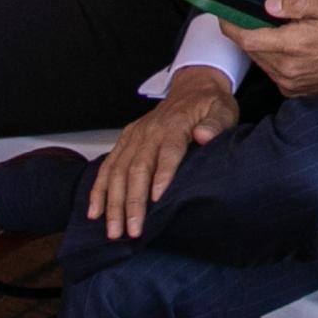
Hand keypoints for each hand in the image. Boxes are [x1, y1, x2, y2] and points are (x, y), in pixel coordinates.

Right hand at [90, 70, 236, 236]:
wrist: (192, 87)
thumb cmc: (209, 105)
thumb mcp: (222, 109)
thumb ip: (215, 123)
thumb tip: (204, 135)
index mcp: (175, 125)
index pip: (168, 152)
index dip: (162, 176)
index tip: (156, 200)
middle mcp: (149, 132)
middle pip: (137, 168)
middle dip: (132, 202)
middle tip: (132, 230)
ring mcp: (134, 137)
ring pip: (117, 172)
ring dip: (113, 203)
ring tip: (113, 230)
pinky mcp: (125, 141)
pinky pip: (107, 167)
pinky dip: (98, 190)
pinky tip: (95, 212)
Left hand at [228, 0, 317, 96]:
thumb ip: (296, 3)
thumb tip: (268, 5)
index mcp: (292, 44)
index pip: (248, 38)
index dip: (231, 27)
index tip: (224, 16)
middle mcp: (286, 67)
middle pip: (252, 50)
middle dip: (245, 34)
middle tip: (248, 18)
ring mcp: (289, 82)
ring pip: (261, 62)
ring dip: (259, 47)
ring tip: (270, 32)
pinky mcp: (294, 90)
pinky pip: (273, 73)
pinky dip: (272, 60)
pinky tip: (285, 50)